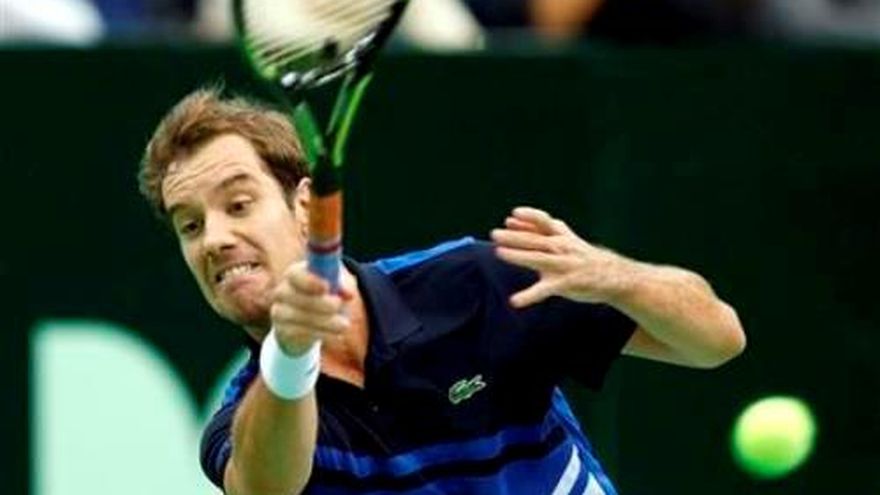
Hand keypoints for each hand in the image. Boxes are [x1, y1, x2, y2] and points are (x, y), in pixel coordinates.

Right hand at [270, 261, 353, 355]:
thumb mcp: (335, 288)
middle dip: (319, 302)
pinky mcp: (282, 331)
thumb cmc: (324, 297)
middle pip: (294, 295)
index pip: (295, 274)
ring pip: (298, 316)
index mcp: (295, 274)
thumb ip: (341, 286)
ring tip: (344, 324)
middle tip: (338, 305)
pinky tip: (336, 334)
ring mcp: (279, 311)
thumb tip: (348, 294)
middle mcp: (282, 291)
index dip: (310, 280)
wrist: (307, 325)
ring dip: (324, 321)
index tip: (326, 287)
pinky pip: (300, 333)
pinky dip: (321, 333)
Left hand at [491, 206, 634, 307]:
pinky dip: (529, 296)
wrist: (614, 276)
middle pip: (536, 240)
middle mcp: (562, 248)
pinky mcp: (565, 284)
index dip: (529, 218)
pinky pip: (545, 290)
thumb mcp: (564, 238)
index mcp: (561, 236)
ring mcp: (564, 266)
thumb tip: (510, 220)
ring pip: (538, 258)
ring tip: (500, 253)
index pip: (544, 222)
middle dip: (515, 236)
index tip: (512, 217)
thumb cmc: (581, 257)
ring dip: (518, 256)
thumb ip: (537, 231)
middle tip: (494, 234)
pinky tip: (515, 301)